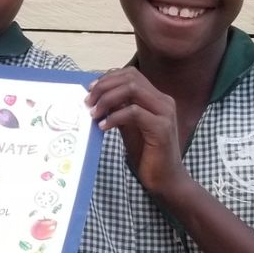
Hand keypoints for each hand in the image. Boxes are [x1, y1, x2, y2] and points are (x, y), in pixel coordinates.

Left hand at [85, 67, 189, 196]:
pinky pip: (134, 112)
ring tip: (93, 113)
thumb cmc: (147, 153)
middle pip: (130, 78)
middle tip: (88, 102)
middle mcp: (163, 100)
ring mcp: (164, 113)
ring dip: (107, 99)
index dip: (108, 78)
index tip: (91, 90)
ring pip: (132, 90)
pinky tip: (103, 127)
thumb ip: (119, 109)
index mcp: (156, 98)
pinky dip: (115, 117)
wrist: (165, 179)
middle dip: (104, 86)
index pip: (131, 74)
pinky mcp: (161, 127)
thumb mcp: (129, 126)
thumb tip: (97, 96)